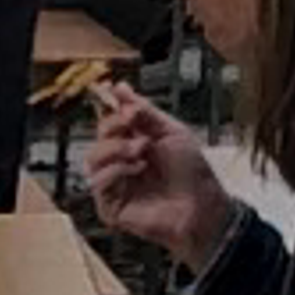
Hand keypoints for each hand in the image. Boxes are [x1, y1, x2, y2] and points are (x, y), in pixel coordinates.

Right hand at [82, 84, 230, 275]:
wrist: (202, 206)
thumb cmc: (192, 172)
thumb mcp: (171, 132)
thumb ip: (145, 111)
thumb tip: (119, 87)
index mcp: (134, 142)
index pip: (110, 120)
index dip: (113, 109)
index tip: (125, 103)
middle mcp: (121, 162)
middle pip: (98, 136)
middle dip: (114, 124)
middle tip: (133, 122)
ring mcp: (114, 185)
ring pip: (92, 158)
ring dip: (115, 148)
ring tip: (142, 149)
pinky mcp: (111, 207)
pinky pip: (98, 183)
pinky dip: (117, 170)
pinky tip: (137, 169)